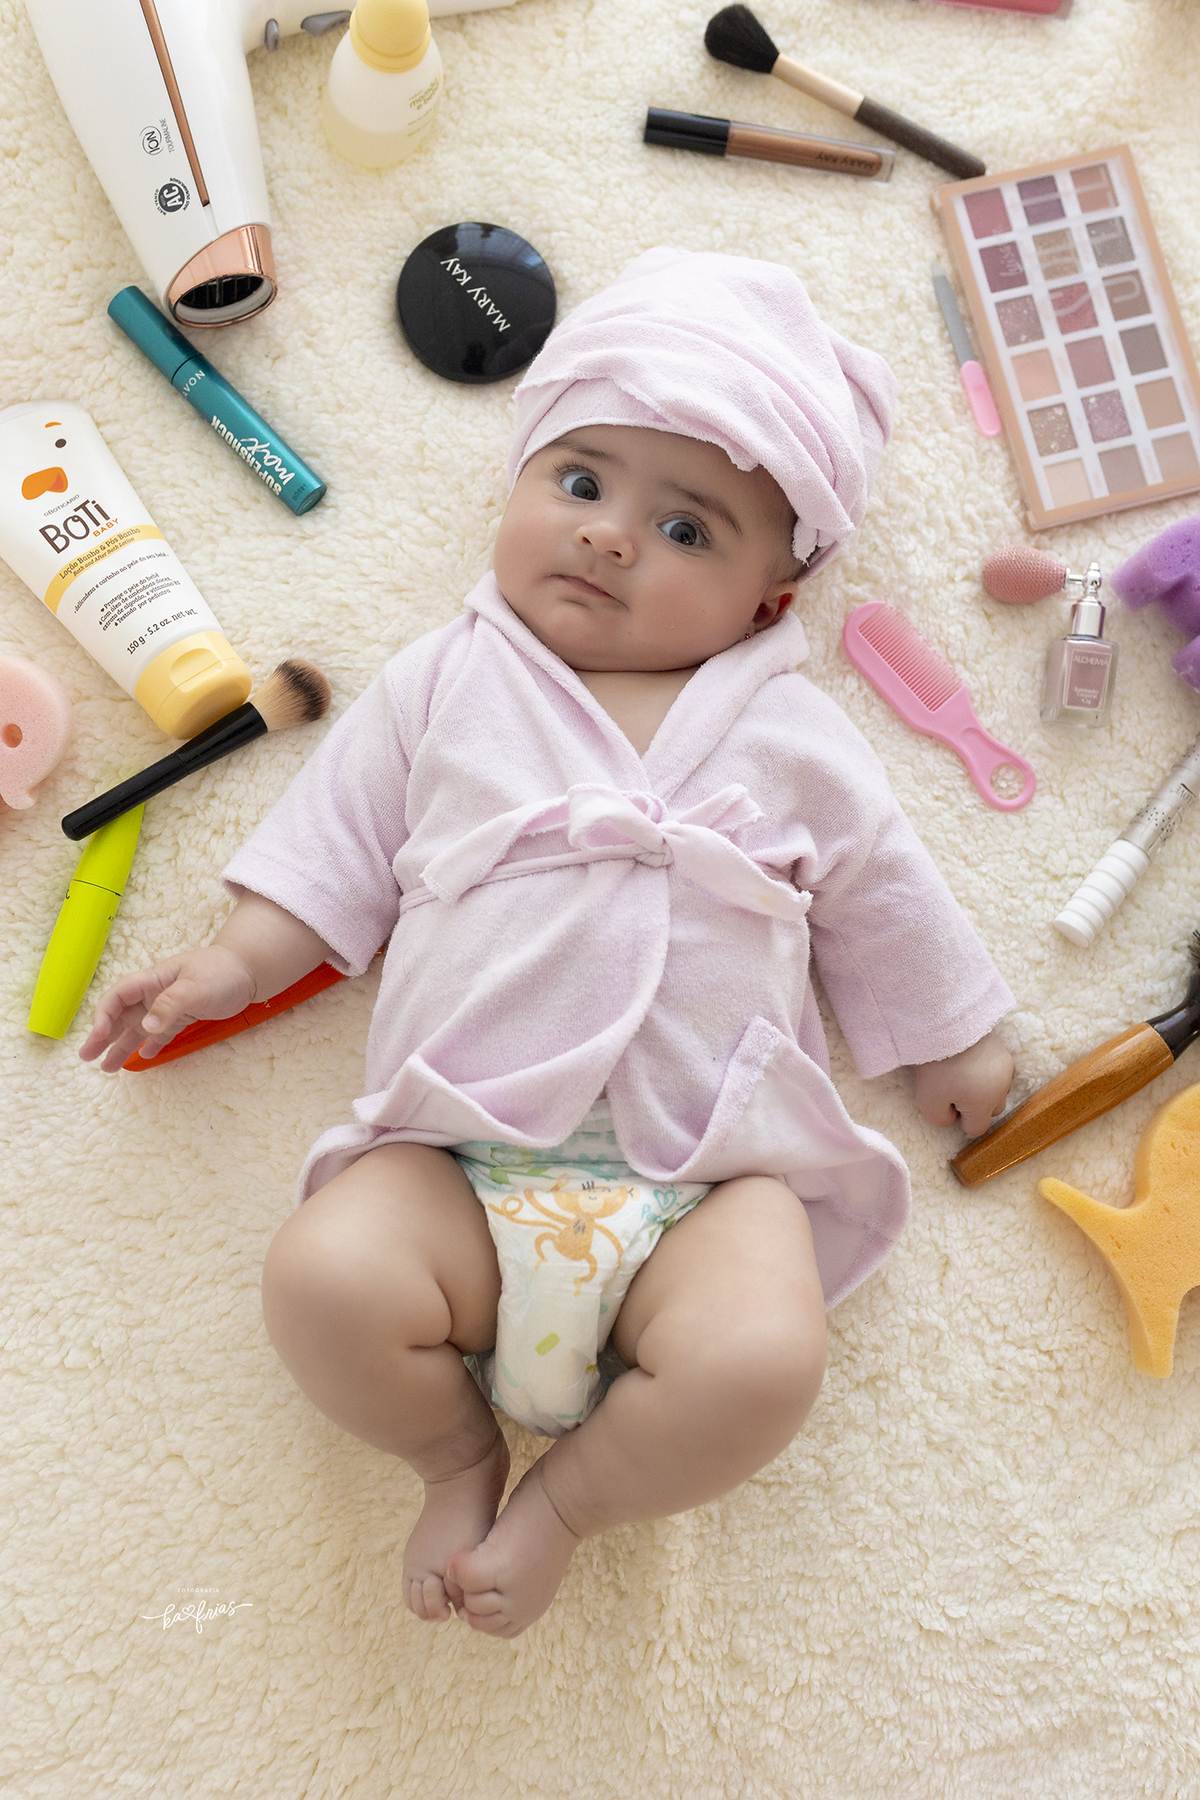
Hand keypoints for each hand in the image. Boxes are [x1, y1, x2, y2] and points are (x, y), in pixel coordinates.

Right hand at [78, 945, 255, 1073]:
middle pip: (120, 1015)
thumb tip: (146, 1027)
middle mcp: (154, 995)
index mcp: (152, 981)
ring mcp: (167, 1007)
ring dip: (120, 1046)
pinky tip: (141, 1059)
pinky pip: (159, 1034)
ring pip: (137, 1029)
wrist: (248, 971)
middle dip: (101, 1035)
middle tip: (85, 1056)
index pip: (118, 997)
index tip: (98, 1034)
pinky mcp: (182, 1017)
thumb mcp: (195, 987)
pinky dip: (149, 1046)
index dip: (104, 1014)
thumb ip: (170, 1006)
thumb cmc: (221, 972)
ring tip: (106, 1068)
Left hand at [912, 1029, 1014, 1138]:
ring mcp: (1006, 1068)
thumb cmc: (936, 1066)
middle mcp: (1002, 1090)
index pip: (976, 1128)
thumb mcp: (927, 1101)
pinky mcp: (1004, 1049)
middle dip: (975, 1106)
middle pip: (991, 1110)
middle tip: (953, 1087)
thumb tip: (953, 1120)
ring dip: (984, 1088)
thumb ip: (941, 1120)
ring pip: (998, 1090)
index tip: (946, 1103)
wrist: (946, 1024)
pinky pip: (1000, 1070)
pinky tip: (972, 1060)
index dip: (959, 1120)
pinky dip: (989, 1070)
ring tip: (963, 1072)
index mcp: (984, 1106)